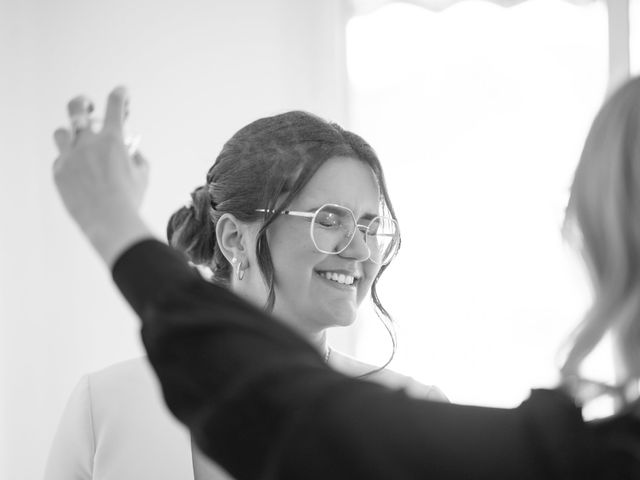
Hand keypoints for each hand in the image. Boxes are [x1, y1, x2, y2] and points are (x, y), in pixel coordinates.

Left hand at [52, 86, 152, 266]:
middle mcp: (88, 142)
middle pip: (76, 108)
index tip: (122, 93)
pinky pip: (61, 160)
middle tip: (87, 104)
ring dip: (71, 134)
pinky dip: (70, 163)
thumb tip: (132, 152)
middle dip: (82, 101)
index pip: (115, 104)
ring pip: (62, 132)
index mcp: (112, 139)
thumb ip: (137, 157)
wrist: (110, 221)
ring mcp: (70, 156)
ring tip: (79, 142)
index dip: (120, 94)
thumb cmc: (130, 199)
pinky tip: (80, 175)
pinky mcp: (59, 172)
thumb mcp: (142, 175)